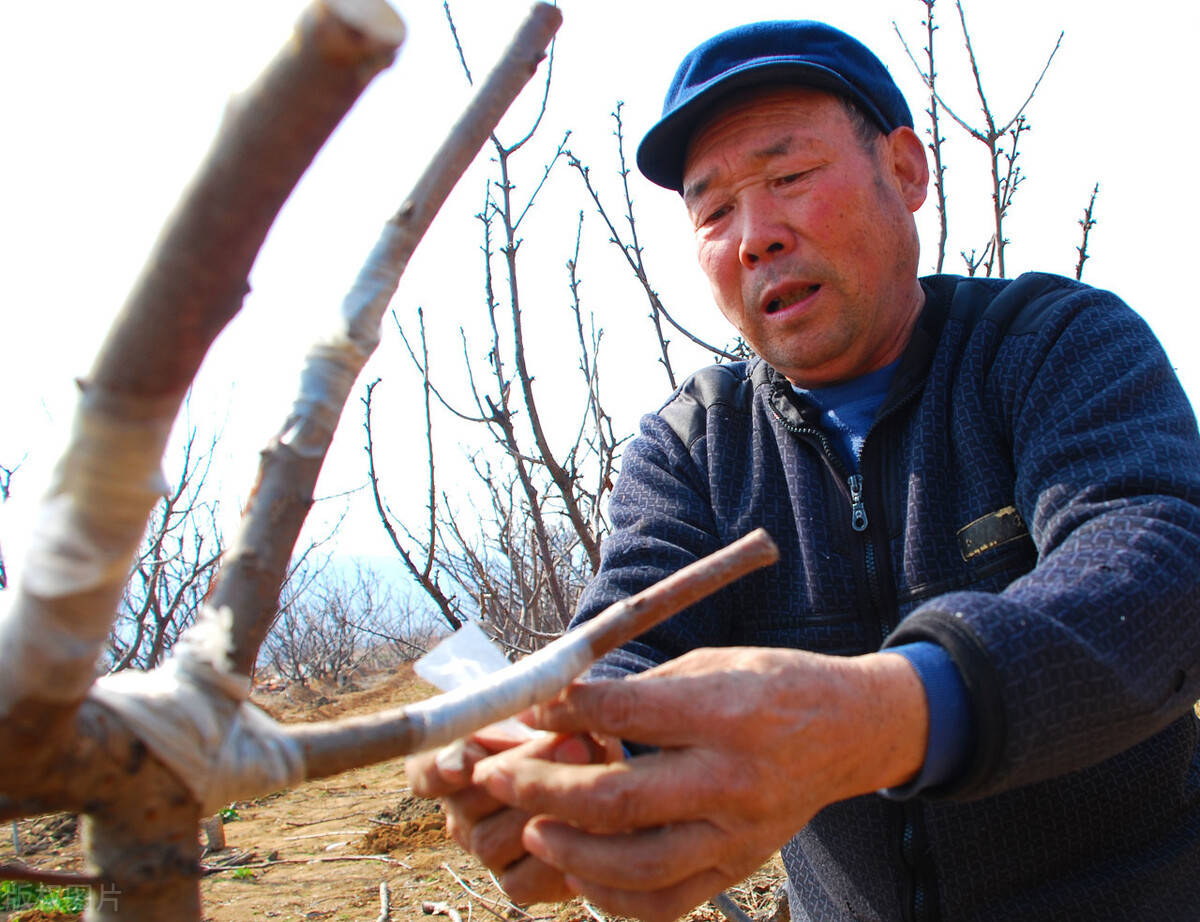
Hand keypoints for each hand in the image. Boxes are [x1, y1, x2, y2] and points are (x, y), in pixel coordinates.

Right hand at [406, 724, 619, 903]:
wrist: (592, 768)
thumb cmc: (559, 730)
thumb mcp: (548, 713)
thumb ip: (541, 716)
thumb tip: (565, 740)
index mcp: (450, 762)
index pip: (423, 769)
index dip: (441, 767)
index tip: (469, 761)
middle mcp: (459, 810)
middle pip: (467, 803)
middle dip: (523, 772)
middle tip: (572, 745)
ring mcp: (484, 848)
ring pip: (491, 841)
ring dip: (543, 810)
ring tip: (591, 783)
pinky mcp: (515, 881)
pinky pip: (522, 880)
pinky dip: (557, 854)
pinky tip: (591, 827)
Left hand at [472, 647, 926, 921]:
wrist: (849, 730)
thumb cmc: (772, 685)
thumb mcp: (712, 664)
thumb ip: (640, 693)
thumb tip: (561, 707)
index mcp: (726, 711)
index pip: (626, 713)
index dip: (564, 711)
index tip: (525, 708)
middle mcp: (733, 778)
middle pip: (619, 797)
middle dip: (542, 789)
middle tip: (495, 778)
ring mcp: (739, 833)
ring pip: (638, 864)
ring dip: (571, 851)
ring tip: (533, 829)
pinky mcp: (740, 867)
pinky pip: (668, 900)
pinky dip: (614, 896)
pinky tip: (581, 871)